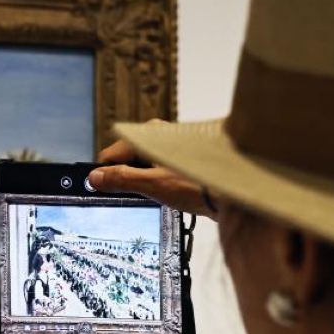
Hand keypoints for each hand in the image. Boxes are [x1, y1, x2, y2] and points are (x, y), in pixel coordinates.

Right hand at [87, 120, 218, 217]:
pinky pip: (160, 172)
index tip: (108, 194)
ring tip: (164, 196)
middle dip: (129, 181)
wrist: (239, 192)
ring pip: (144, 168)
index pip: (111, 155)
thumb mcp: (153, 185)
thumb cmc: (200, 185)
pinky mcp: (183, 161)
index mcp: (148, 136)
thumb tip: (95, 178)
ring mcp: (171, 148)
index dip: (108, 177)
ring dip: (147, 184)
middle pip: (127, 161)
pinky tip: (174, 195)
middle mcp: (159, 136)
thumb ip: (121, 180)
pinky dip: (161, 184)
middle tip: (142, 198)